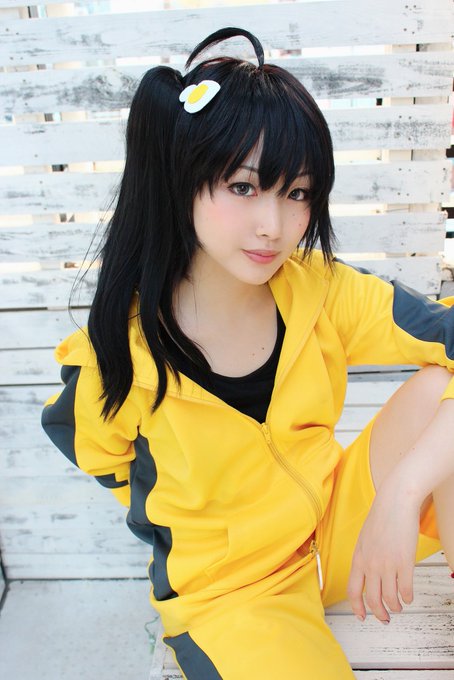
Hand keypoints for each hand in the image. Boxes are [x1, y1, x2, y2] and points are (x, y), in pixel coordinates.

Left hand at [347, 477, 420, 623]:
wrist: (395, 503)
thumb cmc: (381, 517)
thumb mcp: (364, 539)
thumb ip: (364, 558)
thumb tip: (367, 575)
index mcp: (358, 558)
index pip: (353, 591)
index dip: (357, 607)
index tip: (362, 616)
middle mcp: (370, 564)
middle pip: (372, 600)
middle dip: (379, 614)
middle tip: (385, 618)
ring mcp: (387, 564)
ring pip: (390, 598)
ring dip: (395, 607)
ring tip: (398, 607)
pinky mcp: (404, 562)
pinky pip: (406, 590)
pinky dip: (407, 598)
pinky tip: (408, 596)